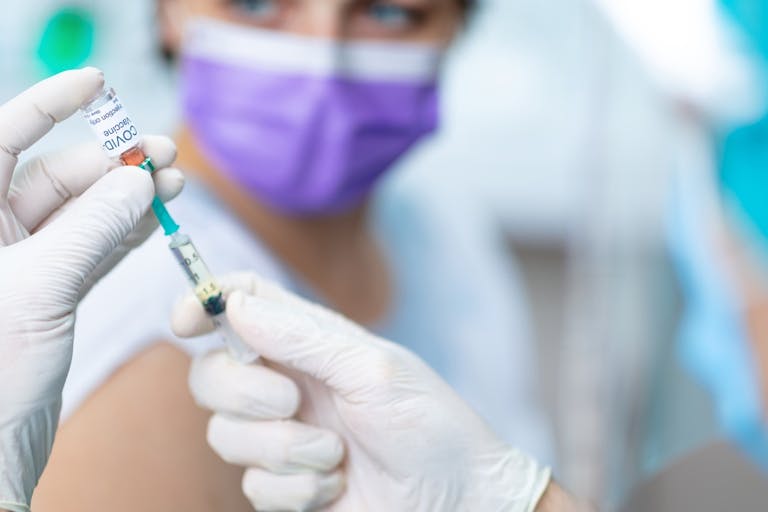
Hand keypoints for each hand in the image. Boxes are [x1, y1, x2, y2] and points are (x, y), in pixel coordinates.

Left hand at [0, 68, 181, 510]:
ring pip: (81, 215)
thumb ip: (90, 228)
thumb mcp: (38, 288)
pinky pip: (92, 250)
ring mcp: (21, 266)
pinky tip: (155, 219)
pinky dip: (126, 234)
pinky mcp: (49, 295)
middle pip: (54, 177)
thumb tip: (137, 179)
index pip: (2, 141)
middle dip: (111, 163)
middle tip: (163, 157)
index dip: (47, 105)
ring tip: (175, 185)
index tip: (96, 83)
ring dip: (128, 199)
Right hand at [173, 272, 551, 510]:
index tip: (185, 320)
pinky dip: (294, 489)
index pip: (243, 303)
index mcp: (310, 341)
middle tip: (293, 402)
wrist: (455, 501)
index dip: (205, 301)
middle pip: (211, 373)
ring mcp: (283, 435)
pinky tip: (336, 486)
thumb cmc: (429, 426)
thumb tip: (235, 304)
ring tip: (334, 453)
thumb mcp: (373, 370)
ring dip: (282, 450)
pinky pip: (252, 485)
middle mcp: (289, 382)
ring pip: (224, 435)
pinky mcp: (284, 483)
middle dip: (244, 392)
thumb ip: (303, 336)